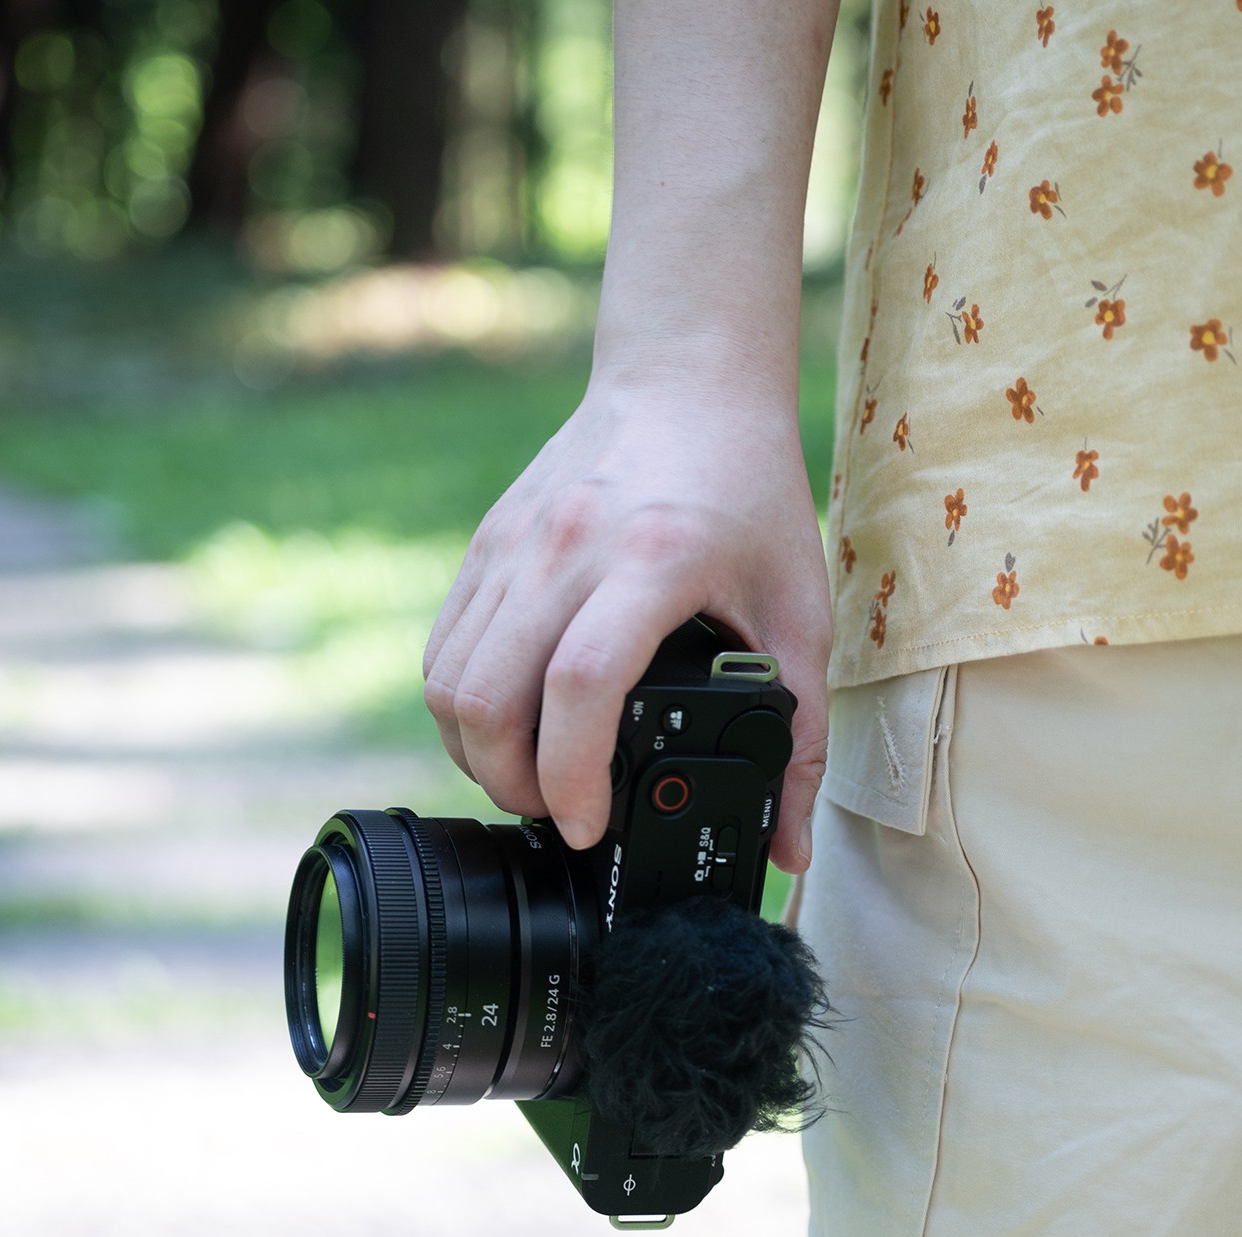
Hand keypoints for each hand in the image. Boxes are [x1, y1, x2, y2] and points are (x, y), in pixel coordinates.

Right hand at [422, 377, 830, 871]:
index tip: (587, 827)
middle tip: (558, 814)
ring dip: (475, 753)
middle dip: (510, 785)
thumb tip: (788, 850)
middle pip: (487, 697)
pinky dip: (460, 707)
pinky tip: (505, 725)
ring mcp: (512, 545)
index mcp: (651, 560)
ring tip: (529, 779)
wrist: (685, 381)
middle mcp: (566, 550)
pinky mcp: (484, 546)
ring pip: (447, 681)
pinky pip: (442, 649)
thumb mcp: (797, 608)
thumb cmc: (748, 491)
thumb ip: (800, 733)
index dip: (570, 774)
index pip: (580, 683)